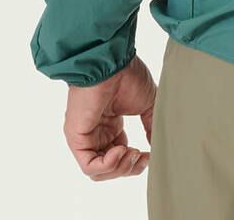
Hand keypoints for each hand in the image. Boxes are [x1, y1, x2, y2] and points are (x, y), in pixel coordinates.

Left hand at [63, 56, 156, 180]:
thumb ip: (152, 126)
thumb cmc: (128, 75)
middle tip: (142, 157)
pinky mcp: (77, 138)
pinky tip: (122, 151)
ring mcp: (85, 136)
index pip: (119, 154)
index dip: (135, 161)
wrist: (112, 62)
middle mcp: (96, 132)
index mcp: (110, 123)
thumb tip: (157, 147)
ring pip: (99, 171)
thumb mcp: (147, 103)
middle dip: (128, 168)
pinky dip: (108, 165)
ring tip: (133, 153)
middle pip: (109, 167)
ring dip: (120, 168)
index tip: (149, 154)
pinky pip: (89, 165)